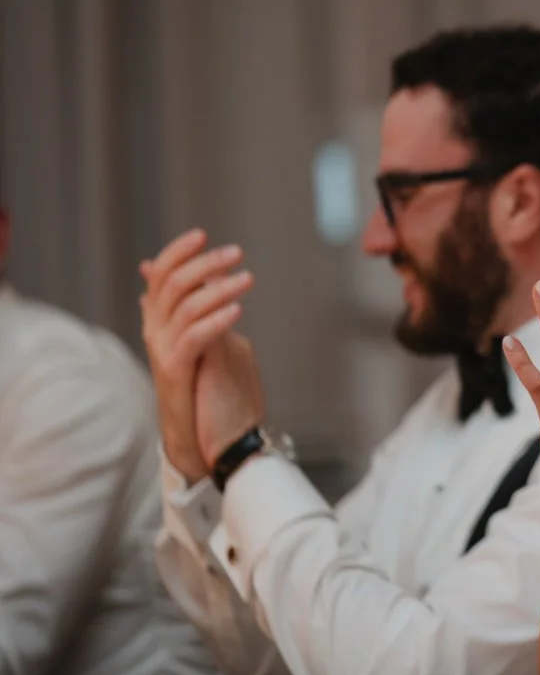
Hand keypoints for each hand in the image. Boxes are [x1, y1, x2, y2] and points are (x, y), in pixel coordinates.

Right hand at [139, 230, 254, 481]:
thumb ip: (207, 312)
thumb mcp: (216, 343)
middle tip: (236, 254)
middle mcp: (156, 332)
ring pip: (184, 307)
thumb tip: (207, 281)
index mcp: (163, 321)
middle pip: (171, 284)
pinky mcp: (174, 372)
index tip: (204, 235)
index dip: (179, 253)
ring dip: (218, 288)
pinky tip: (237, 309)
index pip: (162, 275)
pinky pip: (191, 338)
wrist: (212, 439)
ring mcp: (162, 353)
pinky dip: (215, 320)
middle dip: (203, 264)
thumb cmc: (218, 390)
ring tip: (247, 278)